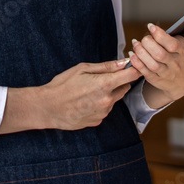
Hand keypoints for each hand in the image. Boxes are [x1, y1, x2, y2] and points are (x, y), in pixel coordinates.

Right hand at [0, 59, 140, 133]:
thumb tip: (123, 63)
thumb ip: (105, 67)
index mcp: (104, 84)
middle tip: (103, 77)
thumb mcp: (82, 69)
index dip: (136, 69)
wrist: (48, 107)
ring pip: (114, 99)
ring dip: (108, 94)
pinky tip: (85, 101)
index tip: (136, 65)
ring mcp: (103, 113)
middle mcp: (107, 101)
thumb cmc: (62, 85)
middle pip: (124, 88)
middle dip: (118, 81)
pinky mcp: (98, 121)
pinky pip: (105, 110)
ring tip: (89, 91)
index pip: (130, 76)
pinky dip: (100, 104)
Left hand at [129, 16, 183, 108]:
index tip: (150, 26)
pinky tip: (132, 55)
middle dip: (148, 44)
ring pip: (152, 64)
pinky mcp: (156, 79)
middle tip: (143, 38)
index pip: (172, 44)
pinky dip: (137, 64)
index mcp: (182, 51)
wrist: (183, 82)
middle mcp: (174, 63)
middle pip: (160, 54)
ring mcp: (165, 73)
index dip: (160, 35)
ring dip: (141, 53)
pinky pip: (145, 72)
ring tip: (135, 44)